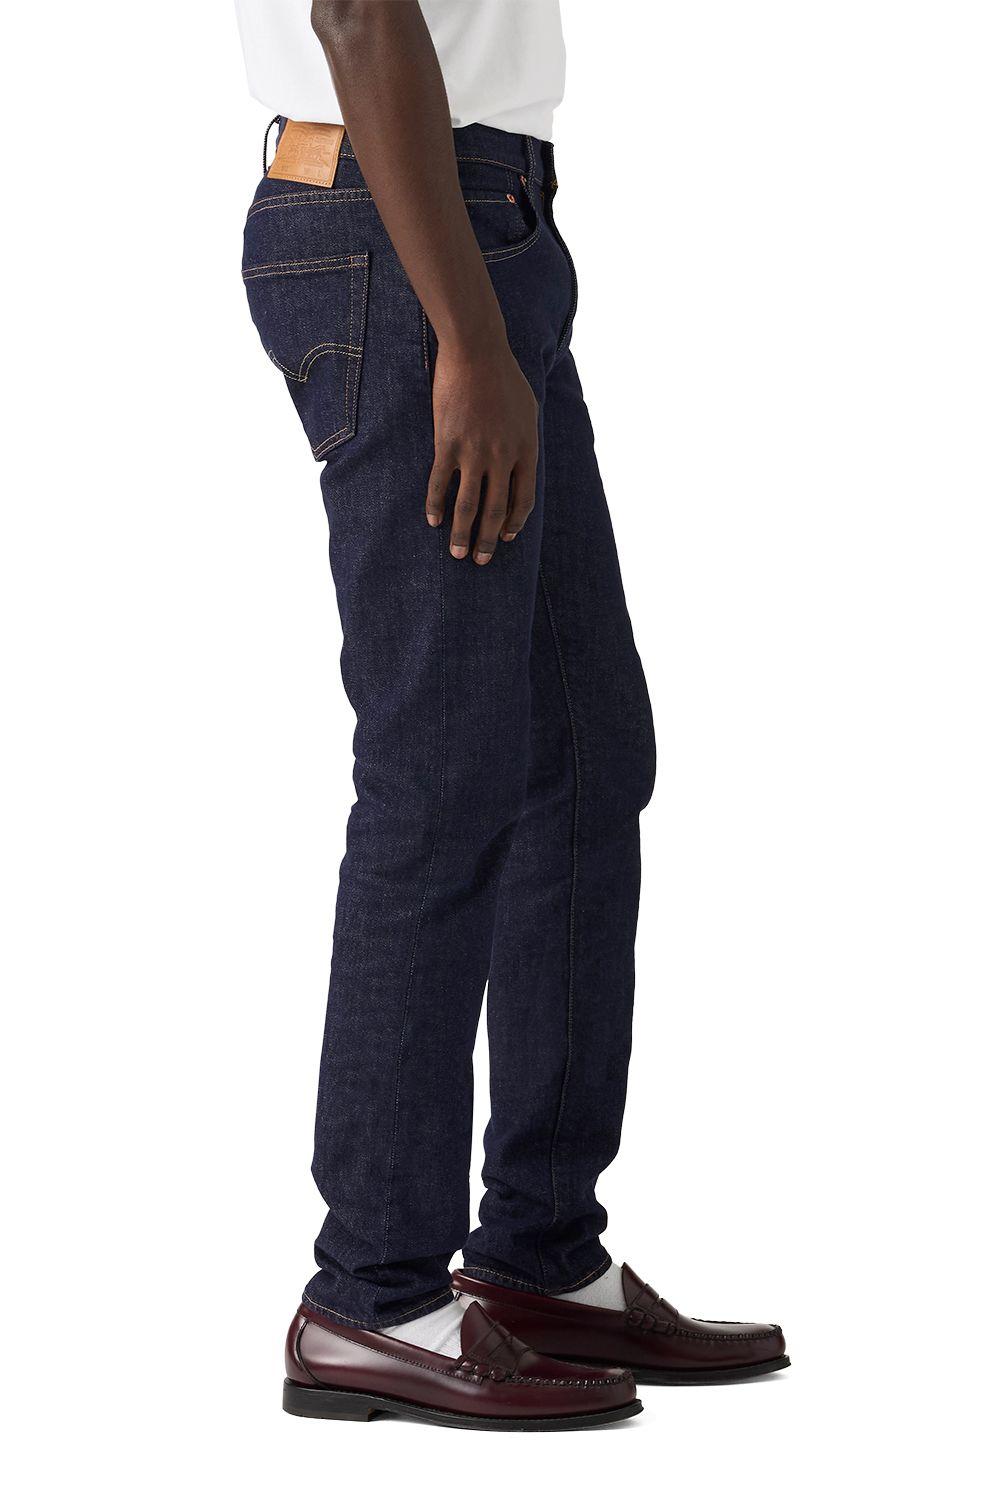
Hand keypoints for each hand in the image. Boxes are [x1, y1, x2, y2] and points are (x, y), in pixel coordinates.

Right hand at [425, 341, 537, 563]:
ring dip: (462, 533)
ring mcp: (474, 452)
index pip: (523, 499)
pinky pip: (440, 482)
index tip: (506, 538)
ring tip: (457, 554)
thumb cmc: (504, 376)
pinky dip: (436, 504)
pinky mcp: (447, 444)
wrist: (477, 352)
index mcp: (525, 449)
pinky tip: (432, 520)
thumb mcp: (528, 409)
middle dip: (489, 540)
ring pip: (468, 504)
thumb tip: (521, 458)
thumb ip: (525, 438)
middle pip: (496, 510)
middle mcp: (502, 456)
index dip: (514, 522)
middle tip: (481, 561)